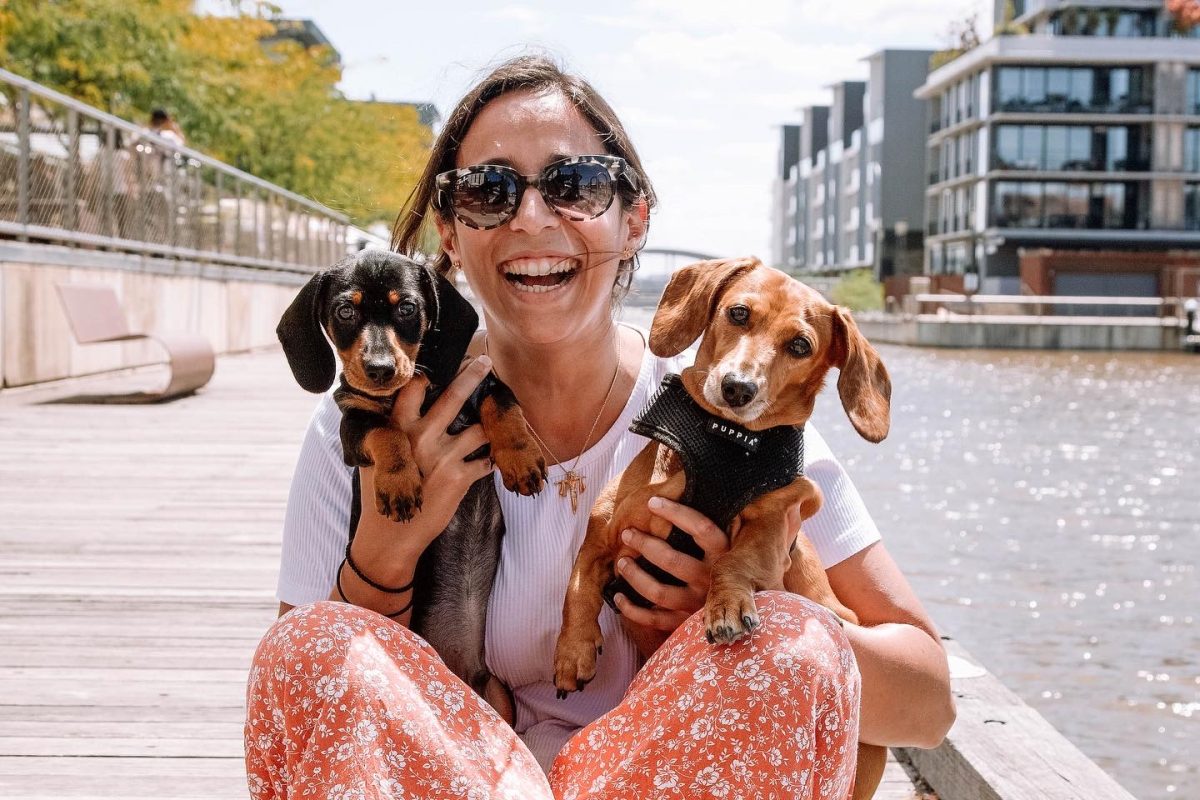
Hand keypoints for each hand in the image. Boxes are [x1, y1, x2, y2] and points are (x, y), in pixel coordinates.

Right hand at [357, 356, 495, 556]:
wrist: (392, 535)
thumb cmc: (383, 494)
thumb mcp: (378, 457)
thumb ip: (392, 432)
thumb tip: (401, 407)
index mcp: (396, 429)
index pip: (414, 388)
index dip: (431, 374)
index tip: (445, 363)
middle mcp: (420, 438)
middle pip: (453, 397)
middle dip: (472, 375)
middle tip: (485, 361)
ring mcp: (443, 457)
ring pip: (479, 429)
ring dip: (487, 428)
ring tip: (491, 428)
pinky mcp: (460, 478)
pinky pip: (486, 460)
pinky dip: (490, 460)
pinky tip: (489, 461)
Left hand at [611, 496, 728, 635]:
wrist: (737, 616)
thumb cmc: (725, 571)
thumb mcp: (727, 547)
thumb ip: (710, 527)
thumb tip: (685, 485)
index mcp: (724, 556)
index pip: (701, 529)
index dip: (676, 513)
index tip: (652, 502)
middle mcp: (711, 581)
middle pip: (672, 560)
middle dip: (644, 544)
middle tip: (627, 533)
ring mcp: (697, 605)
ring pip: (659, 592)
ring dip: (635, 576)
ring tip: (622, 562)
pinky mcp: (685, 624)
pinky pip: (654, 619)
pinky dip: (633, 610)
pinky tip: (619, 597)